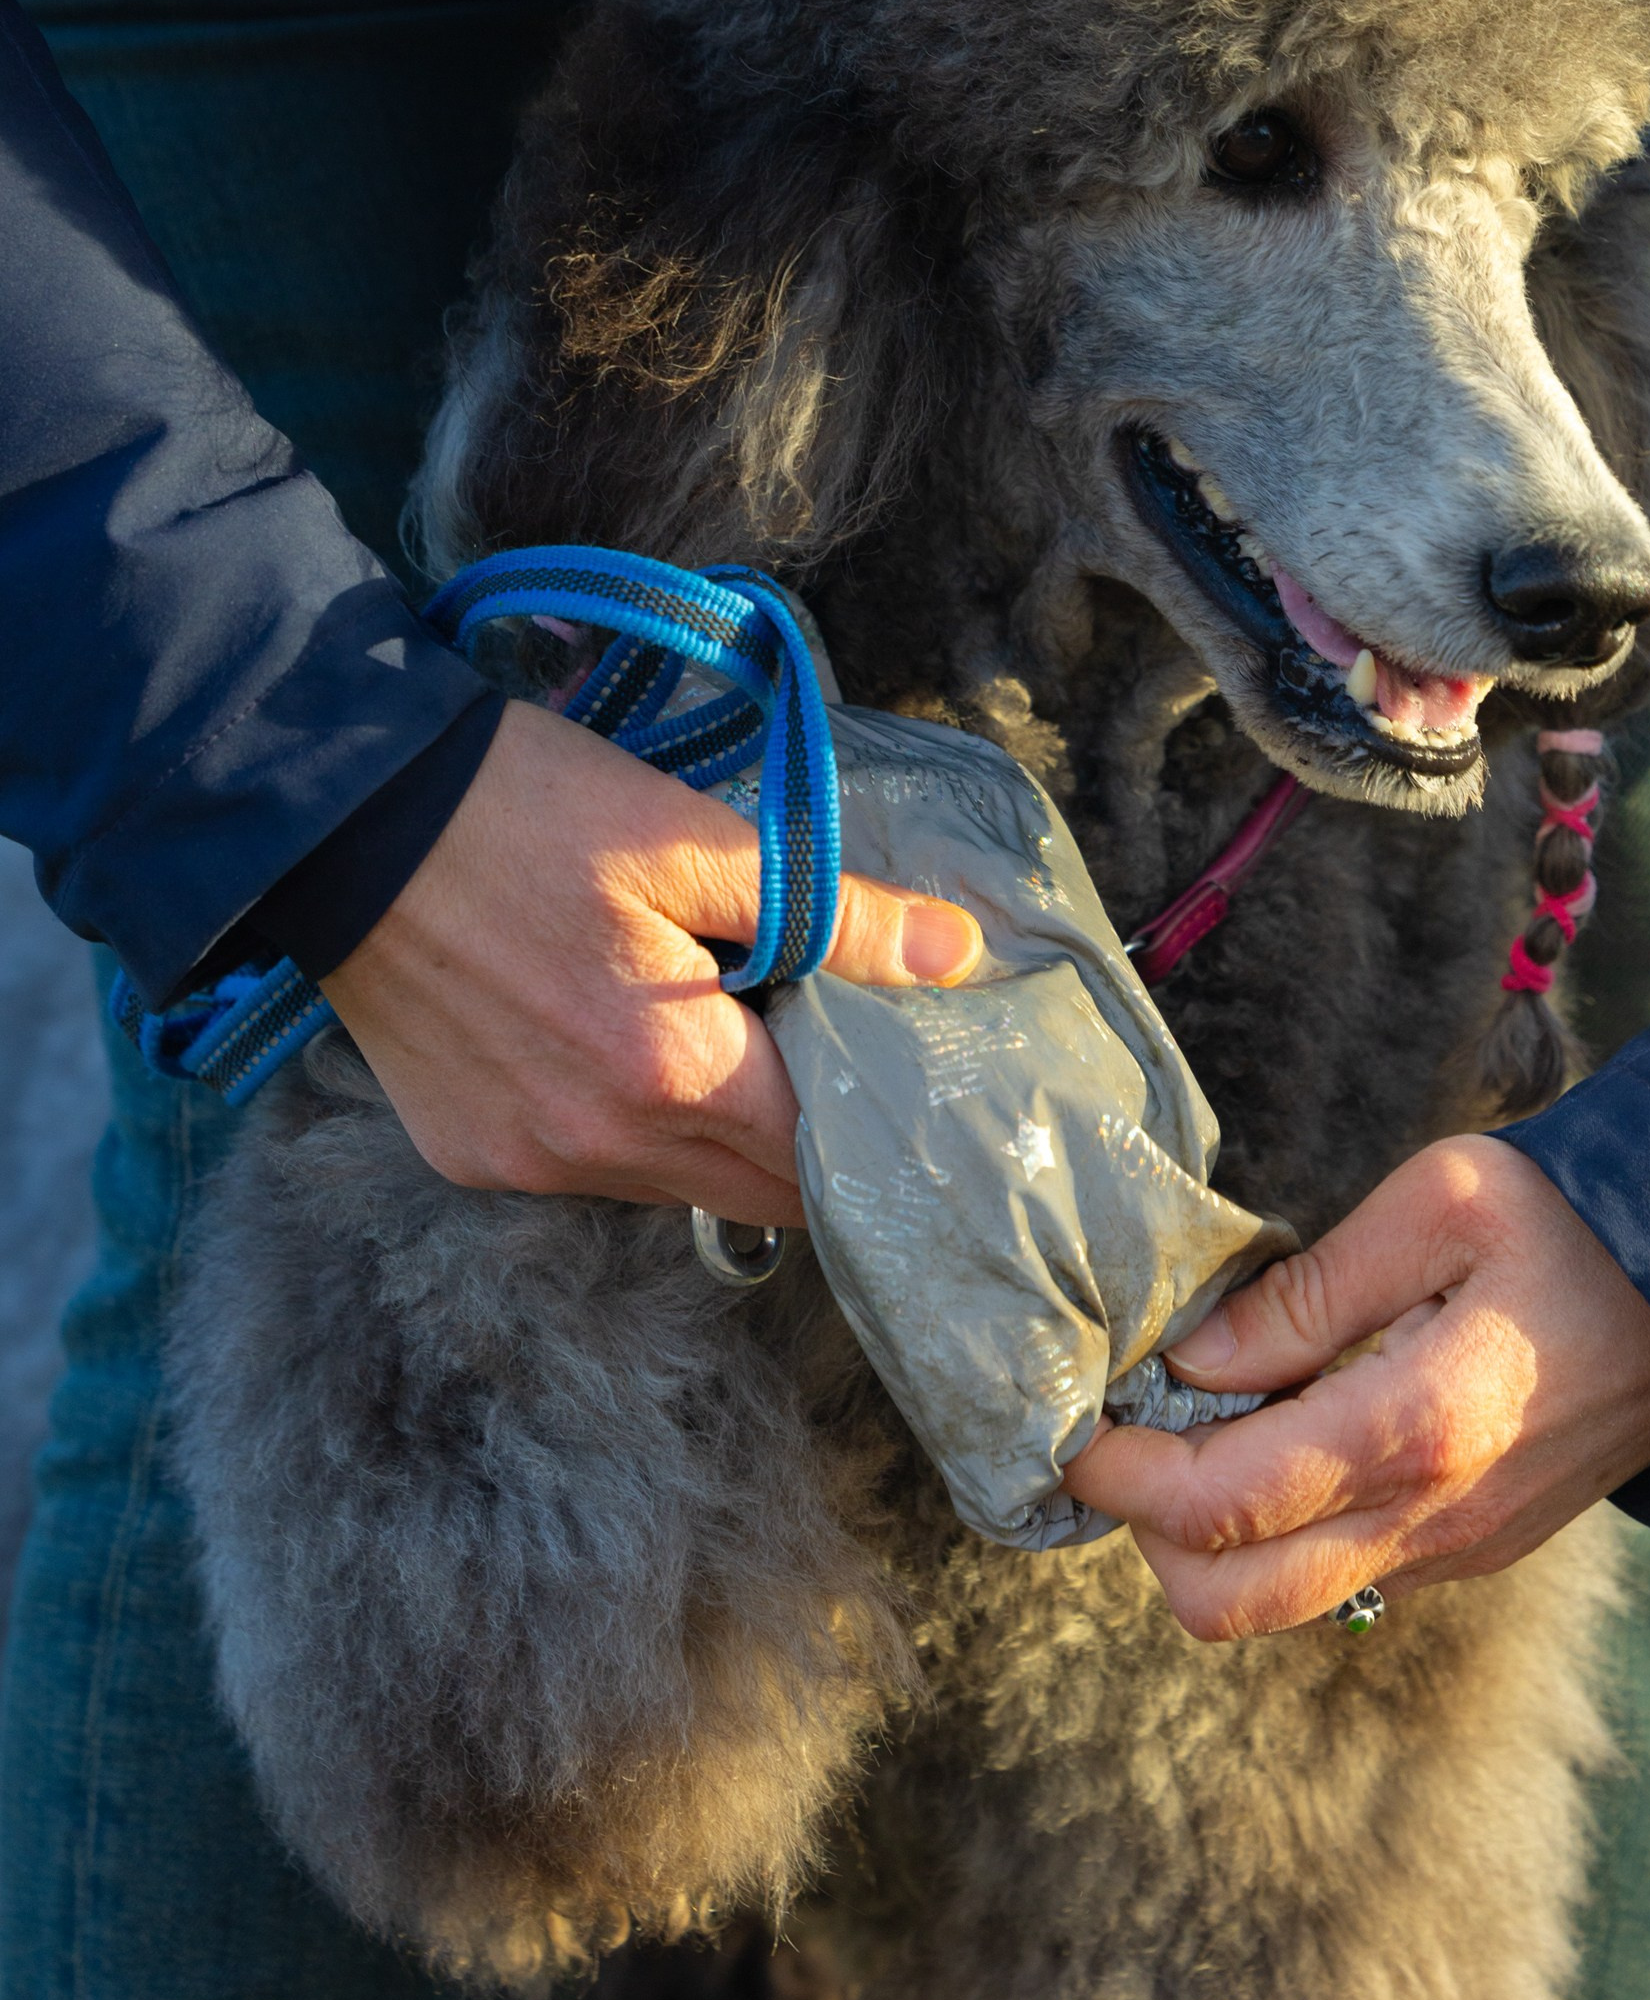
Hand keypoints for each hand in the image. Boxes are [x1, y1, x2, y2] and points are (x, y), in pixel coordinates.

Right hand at [322, 699, 978, 1218]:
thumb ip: (834, 914)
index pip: (819, 1159)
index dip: (878, 1126)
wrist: (341, 816)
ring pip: (675, 1184)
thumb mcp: (695, 839)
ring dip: (723, 1133)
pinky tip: (629, 1043)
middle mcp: (596, 1149)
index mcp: (667, 1075)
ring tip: (742, 1035)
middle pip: (756, 1191)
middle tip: (845, 1059)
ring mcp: (524, 1162)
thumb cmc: (526, 808)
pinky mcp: (468, 1153)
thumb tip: (957, 956)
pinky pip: (591, 1168)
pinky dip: (634, 1126)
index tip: (913, 1081)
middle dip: (812, 1140)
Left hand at [1063, 1137, 1649, 1639]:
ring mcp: (1458, 1550)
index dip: (1117, 1478)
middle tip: (1132, 1434)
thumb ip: (1306, 1292)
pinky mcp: (1475, 1550)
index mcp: (1416, 1427)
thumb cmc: (1577, 1219)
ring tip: (1209, 1419)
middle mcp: (1434, 1520)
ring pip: (1280, 1604)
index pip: (1217, 1506)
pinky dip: (1282, 1530)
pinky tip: (1287, 1429)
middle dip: (1148, 1534)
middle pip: (1225, 1602)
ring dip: (1212, 1538)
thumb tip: (1189, 1364)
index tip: (1076, 1426)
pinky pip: (1343, 1576)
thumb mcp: (1437, 1203)